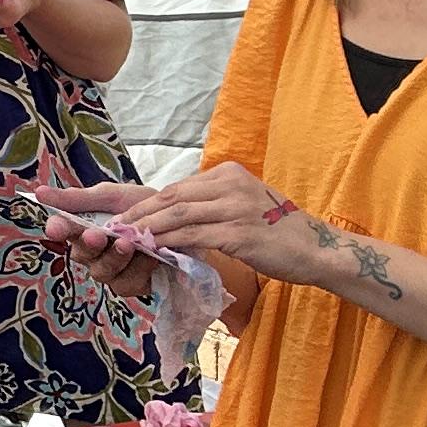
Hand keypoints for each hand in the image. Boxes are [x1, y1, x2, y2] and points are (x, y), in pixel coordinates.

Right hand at [34, 193, 159, 300]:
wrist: (183, 219)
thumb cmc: (144, 205)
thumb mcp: (112, 196)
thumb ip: (78, 198)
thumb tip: (39, 192)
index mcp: (84, 228)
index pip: (63, 231)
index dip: (58, 230)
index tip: (55, 226)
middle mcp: (94, 253)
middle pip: (80, 255)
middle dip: (88, 245)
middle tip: (97, 235)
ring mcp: (112, 271)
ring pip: (102, 272)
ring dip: (114, 258)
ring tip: (128, 244)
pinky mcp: (132, 285)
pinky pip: (125, 283)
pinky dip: (138, 269)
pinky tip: (151, 256)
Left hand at [41, 165, 300, 275]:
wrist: (320, 250)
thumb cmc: (280, 237)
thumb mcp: (243, 210)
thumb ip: (210, 208)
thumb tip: (172, 217)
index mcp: (227, 175)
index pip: (174, 188)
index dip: (142, 203)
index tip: (117, 216)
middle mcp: (229, 183)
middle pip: (169, 197)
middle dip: (134, 213)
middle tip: (106, 228)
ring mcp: (236, 205)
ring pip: (177, 214)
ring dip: (144, 228)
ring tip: (119, 240)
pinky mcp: (241, 231)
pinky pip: (194, 235)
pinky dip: (168, 242)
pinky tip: (149, 251)